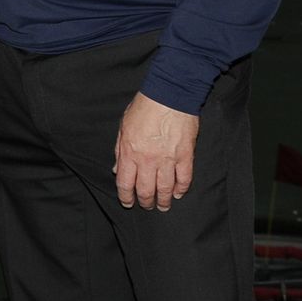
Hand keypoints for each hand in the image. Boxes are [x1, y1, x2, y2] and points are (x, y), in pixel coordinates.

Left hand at [113, 92, 199, 210]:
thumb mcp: (123, 126)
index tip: (127, 202)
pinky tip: (179, 193)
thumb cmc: (144, 107)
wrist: (170, 94)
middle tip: (147, 206)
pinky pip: (184, 179)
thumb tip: (116, 169)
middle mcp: (147, 160)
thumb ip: (119, 150)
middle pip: (145, 190)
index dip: (126, 196)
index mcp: (129, 152)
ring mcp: (168, 159)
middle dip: (145, 202)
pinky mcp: (185, 156)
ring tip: (163, 206)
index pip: (125, 183)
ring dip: (164, 200)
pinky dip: (182, 189)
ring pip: (165, 189)